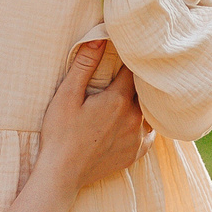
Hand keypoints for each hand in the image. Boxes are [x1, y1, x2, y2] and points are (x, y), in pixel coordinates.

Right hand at [38, 42, 148, 188]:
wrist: (62, 173)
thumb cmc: (60, 133)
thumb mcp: (67, 95)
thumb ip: (84, 65)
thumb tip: (99, 38)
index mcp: (119, 100)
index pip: (134, 70)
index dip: (132, 58)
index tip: (129, 51)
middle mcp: (135, 118)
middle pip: (147, 90)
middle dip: (141, 79)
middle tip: (135, 69)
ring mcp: (139, 137)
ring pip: (151, 111)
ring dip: (145, 101)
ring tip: (138, 92)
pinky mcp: (137, 153)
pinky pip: (150, 131)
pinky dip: (145, 122)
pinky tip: (134, 118)